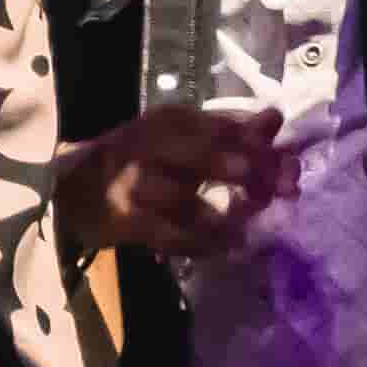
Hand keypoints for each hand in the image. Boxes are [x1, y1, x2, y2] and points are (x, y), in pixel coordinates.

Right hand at [54, 105, 289, 257]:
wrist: (74, 190)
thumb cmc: (141, 160)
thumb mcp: (182, 137)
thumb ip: (229, 130)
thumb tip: (276, 119)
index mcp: (170, 120)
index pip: (222, 125)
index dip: (262, 147)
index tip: (292, 167)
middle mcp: (150, 145)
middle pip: (202, 154)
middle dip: (246, 172)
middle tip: (277, 192)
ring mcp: (135, 184)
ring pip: (184, 200)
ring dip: (224, 218)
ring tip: (247, 229)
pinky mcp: (125, 219)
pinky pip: (170, 236)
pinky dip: (201, 244)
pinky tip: (224, 248)